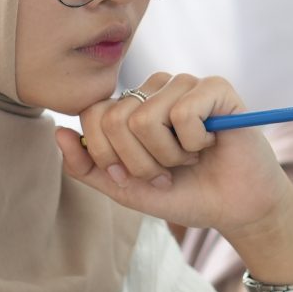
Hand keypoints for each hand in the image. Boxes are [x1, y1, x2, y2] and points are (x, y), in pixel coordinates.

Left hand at [58, 72, 292, 246]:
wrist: (234, 207)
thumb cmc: (183, 194)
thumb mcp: (125, 189)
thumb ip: (87, 166)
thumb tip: (58, 132)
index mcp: (130, 107)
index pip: (93, 115)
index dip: (110, 157)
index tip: (136, 176)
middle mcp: (154, 89)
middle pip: (117, 120)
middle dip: (141, 163)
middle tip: (168, 171)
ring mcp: (184, 84)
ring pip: (147, 118)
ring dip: (169, 156)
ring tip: (189, 159)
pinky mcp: (215, 87)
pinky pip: (184, 112)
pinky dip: (194, 143)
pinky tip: (209, 144)